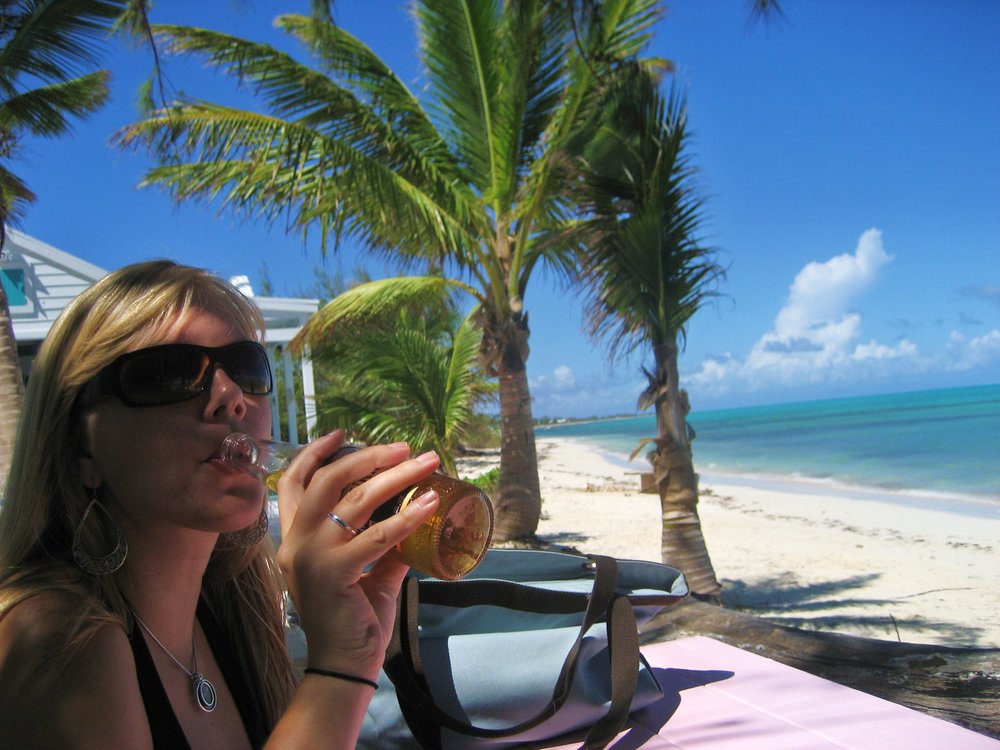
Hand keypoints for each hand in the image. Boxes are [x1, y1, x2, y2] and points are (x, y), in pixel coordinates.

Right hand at [273, 431, 440, 679]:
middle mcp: (296, 543)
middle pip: (327, 481)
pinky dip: (408, 515)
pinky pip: (378, 535)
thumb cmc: (352, 619)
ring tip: (425, 462)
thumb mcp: (364, 572)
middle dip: (367, 457)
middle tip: (403, 447)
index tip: (341, 433)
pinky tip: (432, 502)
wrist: (343, 666)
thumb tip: (412, 518)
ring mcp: (312, 556)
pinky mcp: (334, 573)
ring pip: (355, 500)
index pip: (293, 483)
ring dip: (395, 476)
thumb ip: (382, 544)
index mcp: (294, 539)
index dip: (314, 454)